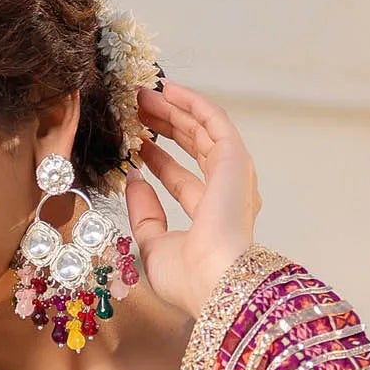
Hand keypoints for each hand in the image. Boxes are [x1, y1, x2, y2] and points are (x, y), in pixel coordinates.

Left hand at [124, 80, 262, 319]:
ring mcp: (233, 175)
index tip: (137, 144)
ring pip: (202, 131)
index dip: (158, 160)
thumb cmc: (188, 277)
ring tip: (145, 95)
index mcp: (210, 217)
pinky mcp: (235, 159)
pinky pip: (214, 121)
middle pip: (193, 150)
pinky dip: (193, 103)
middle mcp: (226, 193)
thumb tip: (133, 179)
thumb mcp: (152, 245)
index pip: (182, 180)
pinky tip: (170, 89)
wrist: (213, 280)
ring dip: (175, 110)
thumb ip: (144, 213)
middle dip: (164, 128)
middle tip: (137, 110)